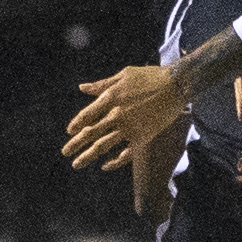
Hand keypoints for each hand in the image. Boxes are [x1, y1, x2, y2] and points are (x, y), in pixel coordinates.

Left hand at [63, 63, 189, 171]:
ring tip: (77, 164)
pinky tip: (105, 166)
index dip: (76, 124)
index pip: (87, 114)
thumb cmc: (150, 77)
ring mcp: (129, 128)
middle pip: (91, 133)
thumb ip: (102, 85)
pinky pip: (125, 154)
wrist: (176, 85)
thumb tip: (82, 88)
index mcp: (110, 97)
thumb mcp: (123, 75)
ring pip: (103, 145)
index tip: (69, 132)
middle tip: (65, 153)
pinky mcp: (142, 137)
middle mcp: (116, 114)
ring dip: (88, 156)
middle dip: (76, 144)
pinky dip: (114, 161)